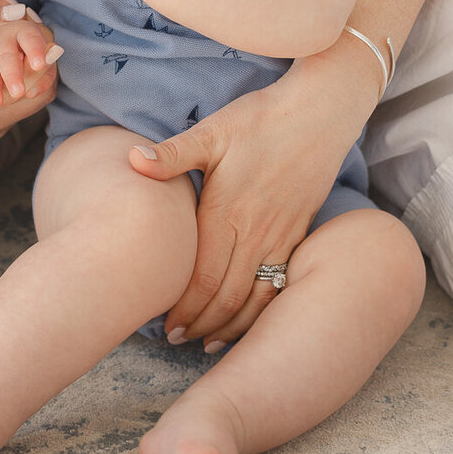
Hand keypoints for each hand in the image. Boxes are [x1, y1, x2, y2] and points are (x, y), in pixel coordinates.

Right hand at [0, 0, 58, 138]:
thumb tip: (18, 12)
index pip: (23, 84)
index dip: (38, 55)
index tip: (39, 30)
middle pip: (37, 93)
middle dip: (42, 60)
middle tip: (37, 32)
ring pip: (36, 99)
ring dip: (37, 70)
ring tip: (25, 43)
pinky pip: (24, 104)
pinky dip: (27, 80)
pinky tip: (14, 59)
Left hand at [128, 52, 380, 345]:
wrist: (320, 111)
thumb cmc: (261, 118)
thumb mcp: (212, 130)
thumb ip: (172, 154)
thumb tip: (131, 160)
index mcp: (226, 212)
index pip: (201, 276)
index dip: (182, 307)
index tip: (164, 327)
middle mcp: (255, 232)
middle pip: (226, 295)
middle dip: (200, 324)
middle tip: (178, 342)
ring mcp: (281, 235)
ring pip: (256, 297)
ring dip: (231, 325)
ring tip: (209, 342)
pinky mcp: (299, 232)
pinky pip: (280, 284)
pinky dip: (263, 310)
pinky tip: (251, 318)